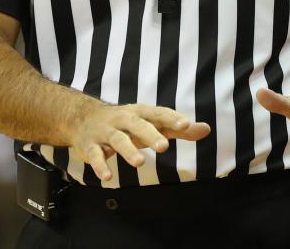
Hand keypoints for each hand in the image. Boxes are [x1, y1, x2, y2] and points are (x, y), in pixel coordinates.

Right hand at [71, 103, 209, 180]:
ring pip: (117, 139)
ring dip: (128, 150)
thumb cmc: (127, 123)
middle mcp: (123, 119)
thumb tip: (205, 129)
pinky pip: (95, 154)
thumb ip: (177, 129)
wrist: (84, 117)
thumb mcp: (150, 123)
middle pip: (137, 124)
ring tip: (140, 163)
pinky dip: (100, 165)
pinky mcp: (90, 145)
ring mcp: (106, 131)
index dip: (172, 118)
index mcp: (141, 112)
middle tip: (164, 147)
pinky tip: (108, 177)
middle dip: (150, 134)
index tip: (186, 125)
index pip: (158, 113)